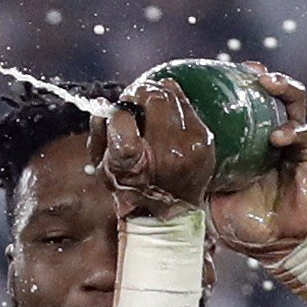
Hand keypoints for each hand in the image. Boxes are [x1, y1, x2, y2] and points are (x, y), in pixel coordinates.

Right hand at [104, 76, 215, 216]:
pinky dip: (175, 107)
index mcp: (136, 162)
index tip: (119, 111)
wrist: (169, 214)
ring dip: (159, 95)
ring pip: (174, 96)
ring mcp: (192, 146)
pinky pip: (188, 107)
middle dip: (140, 92)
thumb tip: (104, 103)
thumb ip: (99, 131)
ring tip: (149, 106)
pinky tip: (167, 119)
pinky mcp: (207, 141)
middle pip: (156, 98)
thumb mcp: (102, 166)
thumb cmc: (131, 189)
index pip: (123, 119)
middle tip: (133, 99)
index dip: (119, 111)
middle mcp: (168, 153)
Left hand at [208, 65, 306, 262]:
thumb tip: (157, 150)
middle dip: (265, 76)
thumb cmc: (237, 218)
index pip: (247, 103)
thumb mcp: (207, 188)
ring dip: (284, 89)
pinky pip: (305, 136)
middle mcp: (274, 135)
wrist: (270, 246)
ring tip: (268, 84)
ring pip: (296, 104)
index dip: (237, 83)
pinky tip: (277, 137)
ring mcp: (295, 145)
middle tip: (251, 70)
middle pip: (274, 94)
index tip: (220, 69)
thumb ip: (193, 166)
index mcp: (249, 139)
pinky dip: (292, 132)